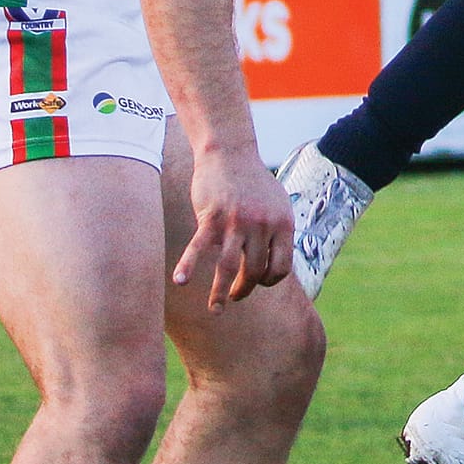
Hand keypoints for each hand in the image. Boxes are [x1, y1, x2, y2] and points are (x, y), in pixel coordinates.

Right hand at [173, 144, 294, 310]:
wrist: (230, 153)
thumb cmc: (253, 182)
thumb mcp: (277, 204)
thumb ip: (278, 233)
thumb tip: (277, 265)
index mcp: (282, 222)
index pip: (281, 267)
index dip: (269, 280)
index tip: (259, 282)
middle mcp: (262, 224)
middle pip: (255, 270)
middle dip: (245, 288)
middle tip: (235, 296)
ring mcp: (236, 221)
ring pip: (228, 267)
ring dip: (220, 293)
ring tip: (216, 310)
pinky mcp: (212, 217)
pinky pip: (199, 247)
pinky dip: (188, 265)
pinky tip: (180, 281)